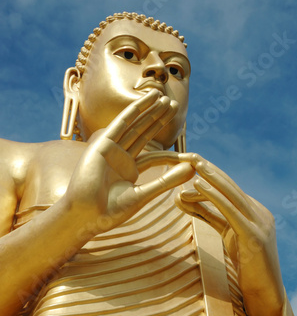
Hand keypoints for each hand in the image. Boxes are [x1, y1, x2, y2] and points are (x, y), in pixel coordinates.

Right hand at [66, 90, 194, 233]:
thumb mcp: (144, 194)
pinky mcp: (102, 144)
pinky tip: (147, 100)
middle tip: (174, 106)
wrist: (86, 216)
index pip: (154, 157)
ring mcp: (111, 150)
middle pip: (143, 134)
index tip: (190, 153)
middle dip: (158, 120)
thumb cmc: (110, 211)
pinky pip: (121, 123)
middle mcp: (120, 158)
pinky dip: (134, 110)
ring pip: (135, 126)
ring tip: (164, 99)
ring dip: (149, 111)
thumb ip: (167, 181)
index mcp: (128, 171)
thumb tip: (191, 170)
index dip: (170, 153)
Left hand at [137, 151, 283, 315]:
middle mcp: (258, 212)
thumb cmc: (246, 266)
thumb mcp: (226, 234)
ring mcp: (259, 223)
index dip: (208, 173)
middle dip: (208, 168)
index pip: (227, 187)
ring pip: (231, 194)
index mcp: (253, 210)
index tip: (189, 161)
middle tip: (188, 154)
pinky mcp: (255, 236)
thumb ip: (208, 215)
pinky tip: (199, 185)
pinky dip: (214, 196)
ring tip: (194, 163)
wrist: (265, 294)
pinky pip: (231, 211)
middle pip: (229, 185)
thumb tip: (183, 198)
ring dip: (211, 176)